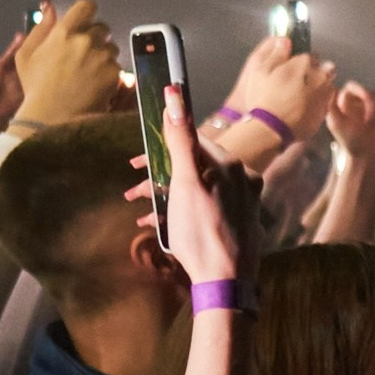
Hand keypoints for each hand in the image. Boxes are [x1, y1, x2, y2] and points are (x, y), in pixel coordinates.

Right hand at [13, 0, 124, 127]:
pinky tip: (92, 83)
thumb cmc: (36, 86)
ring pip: (111, 48)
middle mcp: (86, 41)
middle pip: (101, 27)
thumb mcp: (27, 54)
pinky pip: (116, 66)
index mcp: (64, 32)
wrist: (51, 116)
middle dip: (94, 37)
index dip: (86, 13)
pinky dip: (108, 72)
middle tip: (81, 54)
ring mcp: (103, 57)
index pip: (87, 6)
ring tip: (85, 72)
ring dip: (102, 55)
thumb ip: (41, 27)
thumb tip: (50, 7)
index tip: (83, 21)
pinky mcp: (115, 74)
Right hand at [132, 86, 257, 283]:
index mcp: (231, 165)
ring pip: (196, 187)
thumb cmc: (203, 231)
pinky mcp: (238, 221)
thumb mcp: (185, 182)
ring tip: (139, 209)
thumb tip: (173, 93)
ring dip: (164, 195)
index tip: (137, 161)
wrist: (227, 281)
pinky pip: (205, 207)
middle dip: (158, 175)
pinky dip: (181, 211)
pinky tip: (159, 224)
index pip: (192, 141)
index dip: (161, 148)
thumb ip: (180, 138)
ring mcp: (242, 201)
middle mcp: (242, 179)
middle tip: (133, 189)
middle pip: (193, 165)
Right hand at [233, 34, 338, 141]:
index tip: (293, 68)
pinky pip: (325, 103)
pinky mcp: (325, 112)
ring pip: (327, 85)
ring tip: (302, 96)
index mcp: (305, 63)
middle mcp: (321, 76)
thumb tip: (285, 40)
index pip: (310, 55)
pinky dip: (318, 103)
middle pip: (324, 69)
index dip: (301, 61)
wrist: (272, 128)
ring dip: (319, 87)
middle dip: (315, 72)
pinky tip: (304, 108)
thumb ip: (276, 52)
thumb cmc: (264, 97)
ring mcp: (325, 95)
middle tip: (299, 82)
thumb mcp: (260, 69)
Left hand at [325, 82, 374, 167]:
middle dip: (372, 106)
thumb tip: (332, 88)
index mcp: (346, 105)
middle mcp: (361, 104)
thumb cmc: (350, 142)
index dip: (360, 89)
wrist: (368, 158)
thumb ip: (331, 106)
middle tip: (368, 123)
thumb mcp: (335, 124)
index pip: (352, 86)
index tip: (366, 97)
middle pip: (371, 91)